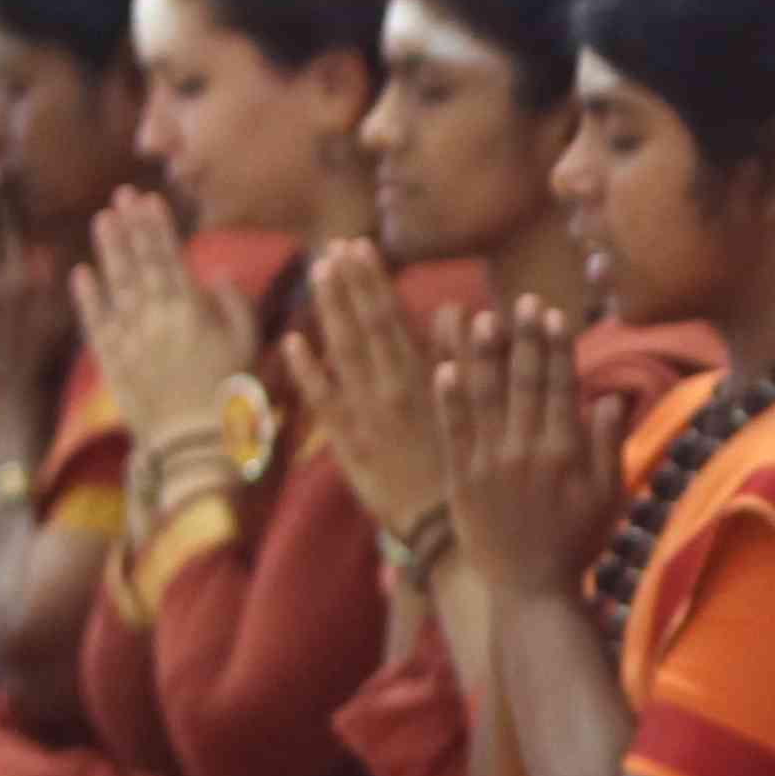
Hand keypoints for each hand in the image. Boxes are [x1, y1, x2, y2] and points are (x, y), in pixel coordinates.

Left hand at [71, 190, 253, 450]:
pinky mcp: (113, 363)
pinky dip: (87, 298)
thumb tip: (216, 273)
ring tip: (102, 220)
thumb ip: (234, 304)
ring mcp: (130, 340)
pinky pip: (96, 324)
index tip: (148, 199)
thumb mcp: (248, 346)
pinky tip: (81, 274)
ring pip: (116, 286)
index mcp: (191, 312)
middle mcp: (156, 318)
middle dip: (130, 227)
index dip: (157, 226)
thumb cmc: (231, 396)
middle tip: (120, 196)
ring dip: (108, 251)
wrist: (195, 446)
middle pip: (140, 264)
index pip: (170, 257)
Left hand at [302, 245, 447, 542]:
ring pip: (339, 353)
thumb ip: (465, 356)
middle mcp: (388, 390)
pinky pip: (322, 402)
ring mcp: (363, 416)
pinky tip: (294, 340)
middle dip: (346, 284)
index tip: (359, 246)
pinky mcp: (348, 445)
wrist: (446, 529)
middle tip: (331, 247)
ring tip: (317, 274)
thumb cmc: (470, 467)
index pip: (391, 316)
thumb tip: (457, 310)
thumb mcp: (480, 408)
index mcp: (423, 378)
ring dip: (327, 311)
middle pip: (361, 326)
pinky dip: (307, 370)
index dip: (373, 280)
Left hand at [428, 296, 619, 598]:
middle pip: (524, 383)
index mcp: (566, 452)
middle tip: (518, 300)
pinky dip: (450, 400)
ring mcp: (492, 464)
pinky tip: (444, 367)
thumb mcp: (608, 496)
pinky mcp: (464, 481)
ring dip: (482, 355)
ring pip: (486, 399)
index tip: (549, 313)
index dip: (554, 346)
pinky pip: (455, 433)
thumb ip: (607, 446)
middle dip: (522, 338)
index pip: (560, 386)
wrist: (530, 591)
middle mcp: (528, 451)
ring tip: (478, 316)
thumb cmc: (575, 543)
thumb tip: (607, 397)